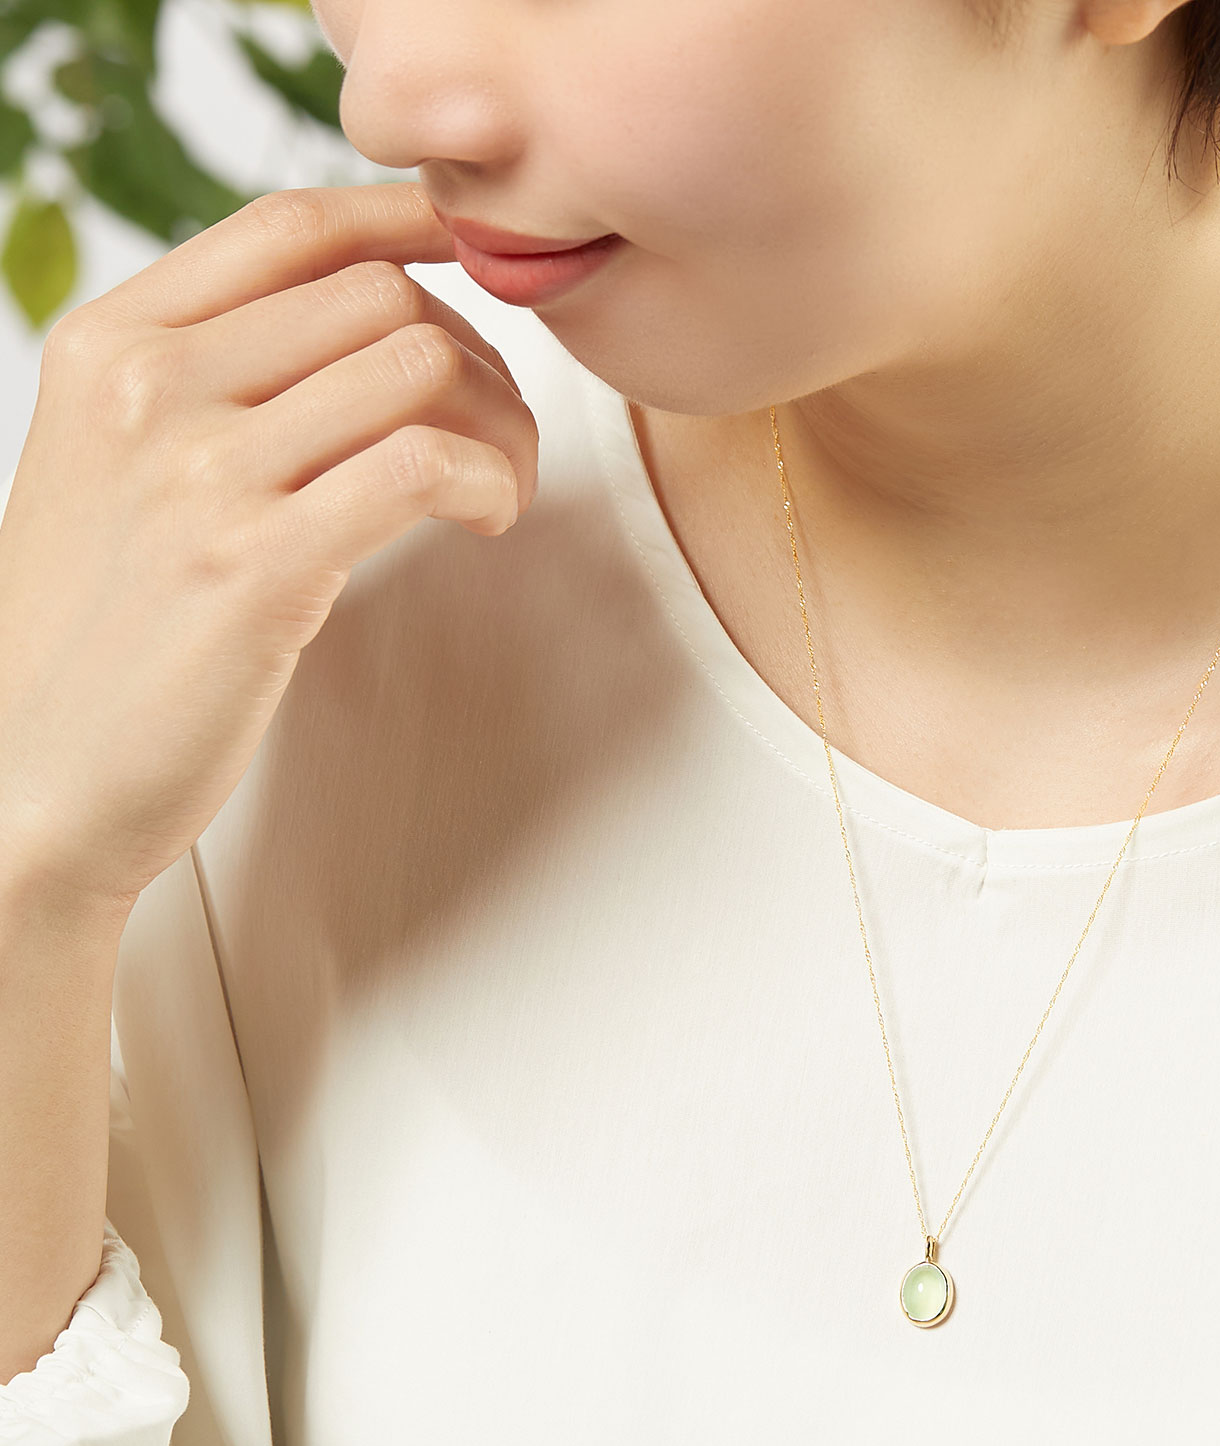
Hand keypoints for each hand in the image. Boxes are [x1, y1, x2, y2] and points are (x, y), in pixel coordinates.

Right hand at [0, 180, 538, 918]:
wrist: (37, 773)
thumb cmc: (101, 628)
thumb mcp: (117, 463)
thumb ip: (210, 382)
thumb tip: (353, 322)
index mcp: (111, 342)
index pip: (289, 227)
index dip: (406, 226)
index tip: (471, 264)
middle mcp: (149, 386)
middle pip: (377, 294)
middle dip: (476, 355)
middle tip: (494, 436)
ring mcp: (200, 473)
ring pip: (417, 365)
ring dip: (499, 424)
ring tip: (495, 491)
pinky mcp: (256, 568)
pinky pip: (421, 466)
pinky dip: (488, 482)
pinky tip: (486, 523)